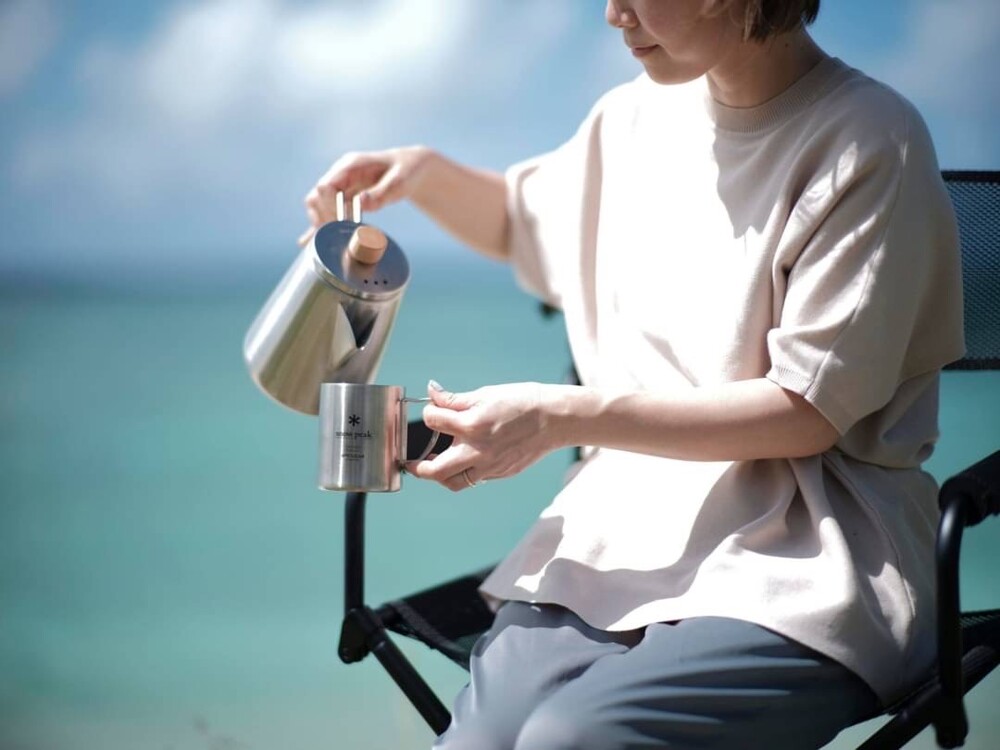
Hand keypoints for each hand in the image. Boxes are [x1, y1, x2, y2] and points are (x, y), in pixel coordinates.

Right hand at [298, 145, 433, 246]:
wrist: (411, 168)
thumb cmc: (407, 172)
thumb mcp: (399, 183)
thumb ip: (380, 193)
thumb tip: (360, 202)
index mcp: (350, 166)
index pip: (325, 187)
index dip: (331, 206)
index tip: (344, 221)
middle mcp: (340, 175)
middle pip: (317, 197)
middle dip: (325, 218)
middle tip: (341, 234)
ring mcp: (340, 186)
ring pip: (318, 206)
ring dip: (322, 223)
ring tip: (333, 240)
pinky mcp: (344, 198)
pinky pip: (326, 212)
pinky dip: (319, 226)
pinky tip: (306, 243)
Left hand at [408, 381, 566, 491]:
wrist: (554, 419)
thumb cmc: (522, 402)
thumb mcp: (485, 394)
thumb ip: (454, 399)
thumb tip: (432, 392)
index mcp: (471, 425)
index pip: (433, 422)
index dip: (429, 413)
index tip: (432, 411)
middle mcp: (477, 450)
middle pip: (434, 471)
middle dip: (417, 468)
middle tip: (410, 462)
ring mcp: (489, 466)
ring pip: (454, 482)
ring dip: (440, 476)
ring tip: (435, 465)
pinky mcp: (500, 474)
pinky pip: (475, 479)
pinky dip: (465, 472)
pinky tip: (465, 459)